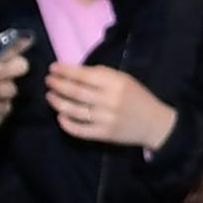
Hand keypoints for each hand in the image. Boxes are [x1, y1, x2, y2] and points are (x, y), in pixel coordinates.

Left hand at [44, 61, 178, 150]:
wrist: (154, 123)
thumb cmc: (137, 97)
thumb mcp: (125, 79)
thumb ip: (103, 75)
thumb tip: (75, 72)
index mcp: (116, 83)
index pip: (84, 75)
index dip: (66, 71)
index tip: (53, 67)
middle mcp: (109, 101)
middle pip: (76, 92)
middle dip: (58, 85)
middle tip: (48, 81)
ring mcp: (105, 119)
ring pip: (74, 110)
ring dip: (58, 102)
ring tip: (50, 96)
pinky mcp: (103, 135)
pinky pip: (79, 130)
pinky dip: (66, 123)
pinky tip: (60, 116)